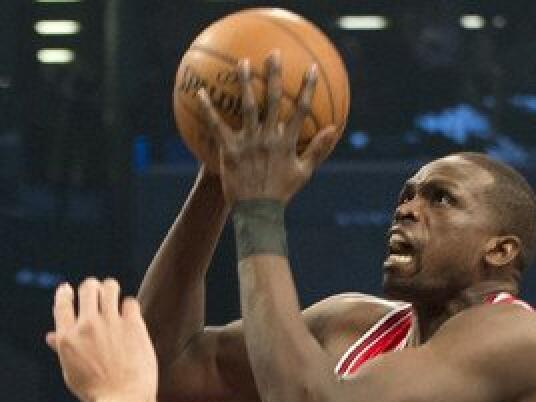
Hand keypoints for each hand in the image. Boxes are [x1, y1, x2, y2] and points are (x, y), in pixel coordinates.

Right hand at [45, 277, 157, 401]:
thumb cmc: (96, 393)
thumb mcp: (71, 373)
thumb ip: (62, 349)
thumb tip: (50, 336)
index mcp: (67, 338)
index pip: (62, 303)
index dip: (65, 292)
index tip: (69, 290)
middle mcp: (87, 326)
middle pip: (88, 288)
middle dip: (92, 287)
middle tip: (97, 294)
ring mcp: (110, 324)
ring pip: (110, 287)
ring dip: (111, 290)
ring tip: (114, 297)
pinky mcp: (133, 326)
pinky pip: (130, 302)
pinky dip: (129, 307)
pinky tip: (130, 316)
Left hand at [197, 51, 338, 204]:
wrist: (257, 212)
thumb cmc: (281, 193)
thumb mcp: (304, 173)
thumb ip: (318, 149)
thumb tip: (335, 129)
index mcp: (287, 142)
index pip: (301, 110)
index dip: (308, 89)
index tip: (312, 69)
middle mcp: (268, 138)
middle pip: (273, 100)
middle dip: (274, 75)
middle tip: (273, 54)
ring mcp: (248, 143)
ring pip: (247, 107)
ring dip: (245, 83)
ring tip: (243, 63)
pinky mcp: (229, 150)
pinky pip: (217, 126)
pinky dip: (209, 109)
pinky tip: (201, 93)